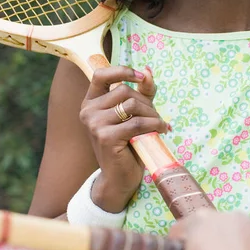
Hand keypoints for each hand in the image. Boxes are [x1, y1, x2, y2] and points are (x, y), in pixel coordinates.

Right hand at [80, 65, 166, 212]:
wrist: (119, 178)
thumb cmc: (128, 144)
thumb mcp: (134, 114)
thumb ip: (141, 93)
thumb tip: (148, 71)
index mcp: (90, 102)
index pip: (101, 75)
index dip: (122, 71)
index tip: (141, 77)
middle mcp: (88, 111)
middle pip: (124, 91)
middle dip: (145, 101)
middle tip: (156, 116)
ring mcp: (94, 124)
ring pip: (132, 105)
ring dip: (151, 113)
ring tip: (159, 124)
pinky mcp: (106, 137)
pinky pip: (137, 122)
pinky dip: (154, 124)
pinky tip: (161, 130)